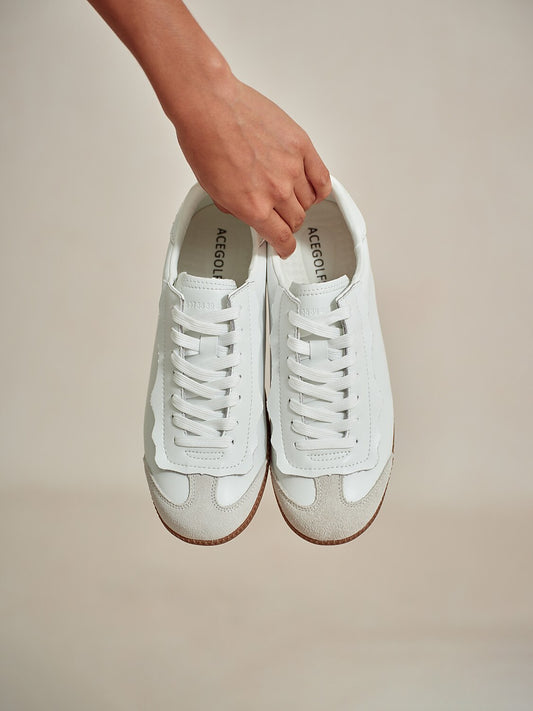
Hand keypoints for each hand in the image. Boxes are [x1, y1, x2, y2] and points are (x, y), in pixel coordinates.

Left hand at [173, 74, 330, 256]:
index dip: (284, 247)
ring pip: (309, 201)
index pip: (281, 238)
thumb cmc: (205, 141)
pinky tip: (313, 188)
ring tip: (291, 196)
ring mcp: (292, 168)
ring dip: (301, 204)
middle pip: (296, 220)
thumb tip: (252, 216)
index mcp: (253, 208)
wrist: (209, 106)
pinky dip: (320, 189)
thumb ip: (239, 209)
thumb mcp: (214, 190)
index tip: (284, 247)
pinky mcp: (301, 146)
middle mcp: (276, 192)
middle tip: (282, 216)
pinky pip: (322, 178)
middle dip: (288, 222)